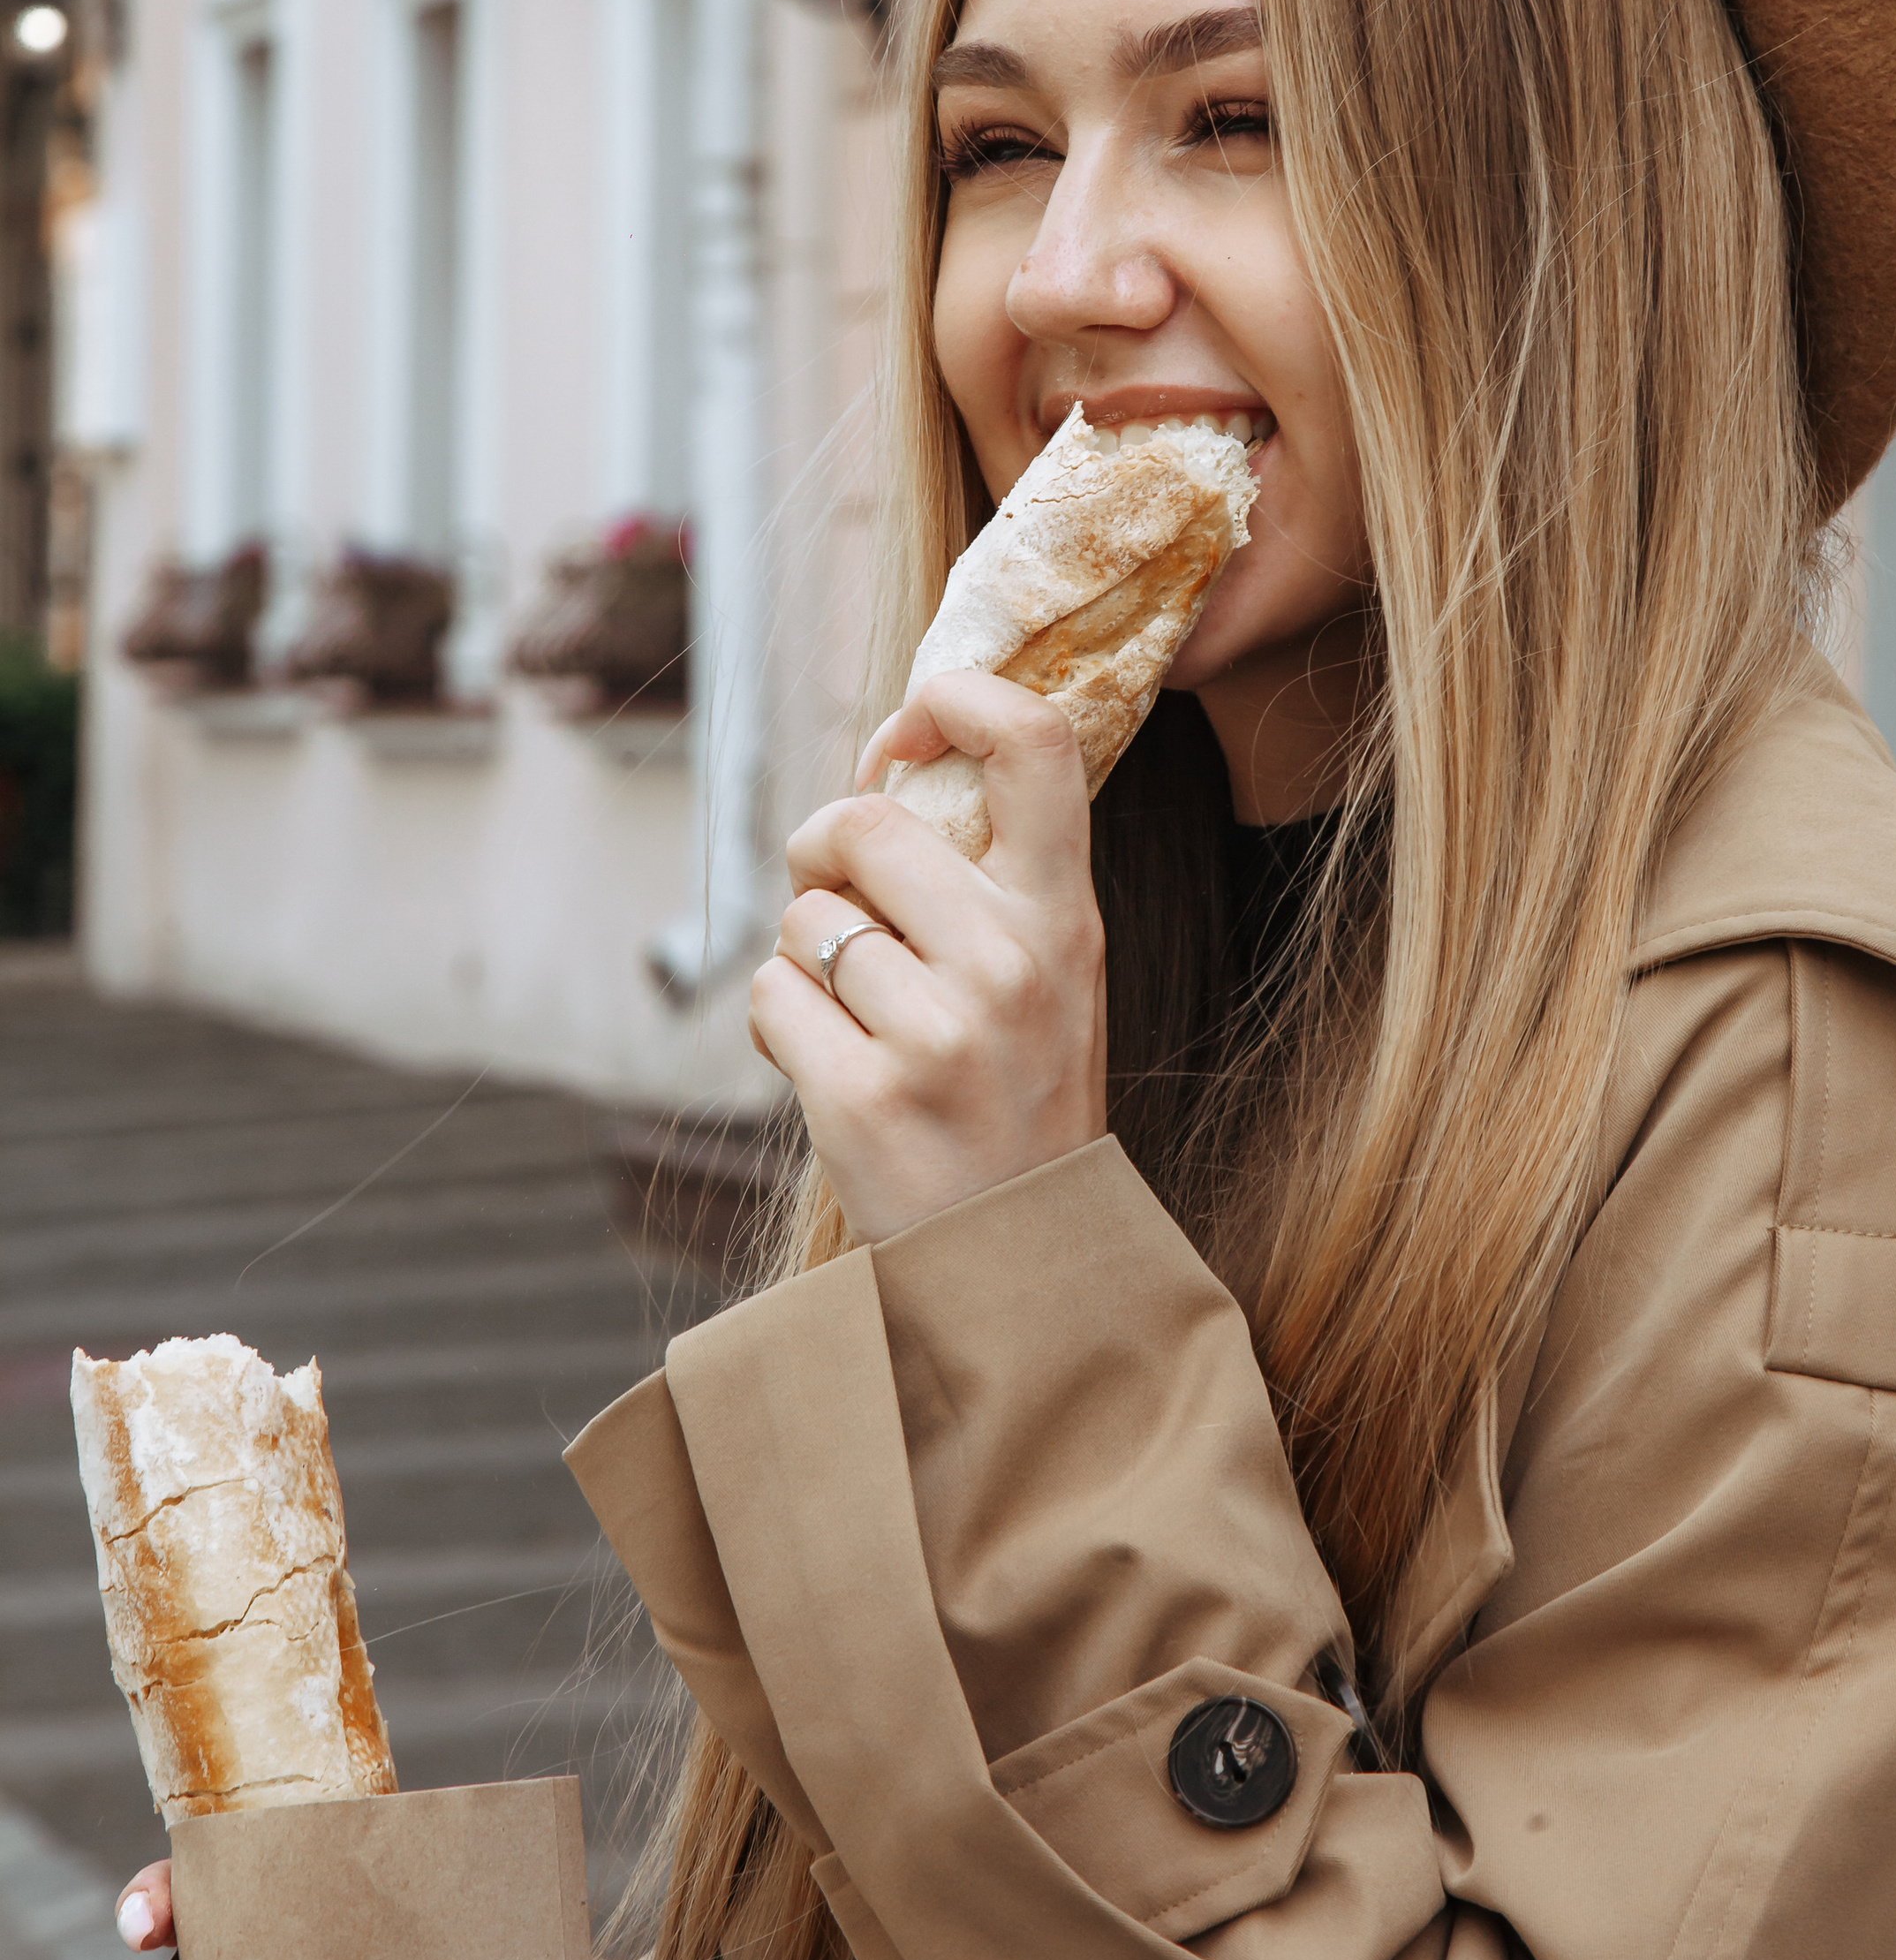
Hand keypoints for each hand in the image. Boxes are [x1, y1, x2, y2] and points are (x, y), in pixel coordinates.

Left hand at [748, 671, 1106, 1244]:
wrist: (1012, 1260)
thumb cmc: (1013, 1093)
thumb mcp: (1047, 973)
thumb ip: (988, 875)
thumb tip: (884, 759)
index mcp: (1065, 918)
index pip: (1036, 743)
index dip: (956, 699)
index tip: (907, 729)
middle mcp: (1013, 964)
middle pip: (867, 823)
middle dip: (821, 847)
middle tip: (829, 887)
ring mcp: (940, 1034)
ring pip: (804, 919)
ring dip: (803, 957)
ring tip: (854, 1013)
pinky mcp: (864, 1097)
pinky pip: (768, 996)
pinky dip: (777, 1023)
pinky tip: (826, 1063)